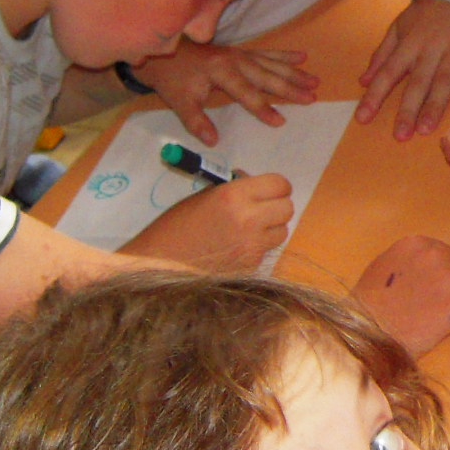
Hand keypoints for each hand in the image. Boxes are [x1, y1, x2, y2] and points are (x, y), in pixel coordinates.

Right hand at [122, 173, 293, 269]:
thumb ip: (234, 188)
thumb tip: (254, 183)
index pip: (279, 184)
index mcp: (234, 196)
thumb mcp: (204, 196)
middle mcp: (249, 220)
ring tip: (248, 228)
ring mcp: (252, 247)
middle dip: (277, 206)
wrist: (161, 265)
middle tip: (261, 208)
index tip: (268, 190)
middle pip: (287, 208)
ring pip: (282, 232)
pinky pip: (267, 251)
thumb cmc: (176, 226)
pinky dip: (258, 247)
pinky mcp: (251, 267)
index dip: (276, 186)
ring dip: (271, 228)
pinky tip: (236, 247)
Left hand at [131, 42, 316, 145]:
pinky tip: (302, 57)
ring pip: (272, 64)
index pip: (246, 93)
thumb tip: (212, 141)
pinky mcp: (241, 52)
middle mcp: (235, 60)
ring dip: (294, 73)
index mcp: (221, 71)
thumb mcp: (179, 102)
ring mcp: (240, 54)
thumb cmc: (172, 79)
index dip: (263, 108)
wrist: (164, 52)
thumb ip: (196, 122)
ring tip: (315, 80)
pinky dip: (284, 56)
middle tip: (311, 97)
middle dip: (290, 88)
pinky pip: (267, 53)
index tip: (280, 121)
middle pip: (267, 76)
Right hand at [354, 235, 449, 357]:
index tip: (436, 287)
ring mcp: (447, 278)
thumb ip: (411, 260)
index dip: (447, 270)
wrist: (366, 334)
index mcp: (415, 243)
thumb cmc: (368, 306)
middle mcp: (434, 255)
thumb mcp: (384, 267)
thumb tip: (431, 265)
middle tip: (447, 301)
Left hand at [358, 0, 449, 139]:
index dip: (375, 96)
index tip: (362, 119)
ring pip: (444, 81)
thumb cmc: (431, 10)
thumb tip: (363, 81)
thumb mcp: (401, 25)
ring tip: (425, 130)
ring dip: (434, 106)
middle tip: (399, 136)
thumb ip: (383, 54)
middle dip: (407, 109)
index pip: (389, 73)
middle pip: (417, 82)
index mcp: (410, 43)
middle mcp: (431, 49)